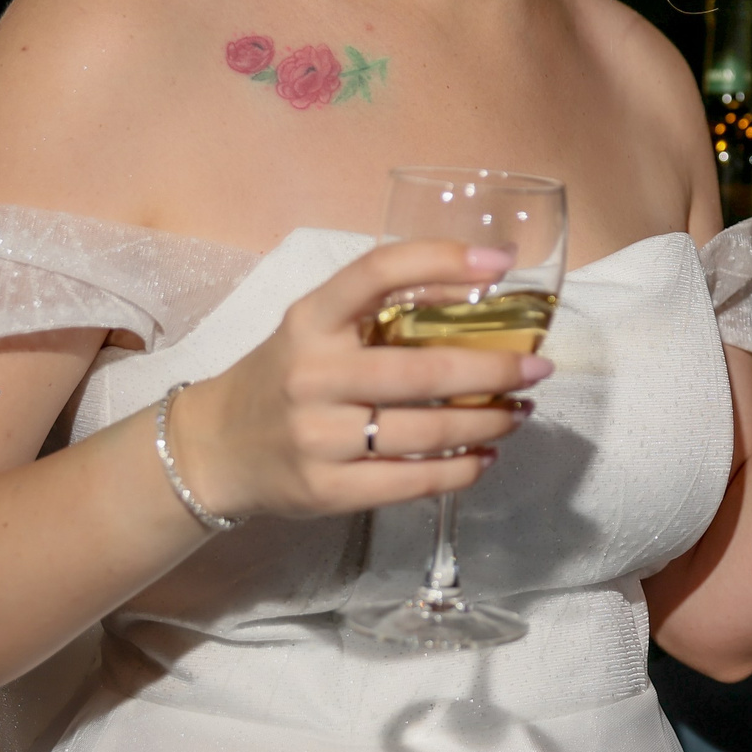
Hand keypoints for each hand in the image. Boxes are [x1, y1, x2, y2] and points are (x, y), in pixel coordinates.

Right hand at [167, 240, 545, 522]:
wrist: (215, 449)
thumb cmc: (285, 375)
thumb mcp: (315, 327)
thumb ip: (378, 310)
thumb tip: (480, 290)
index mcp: (310, 319)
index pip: (377, 273)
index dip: (442, 260)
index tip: (501, 263)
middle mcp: (312, 375)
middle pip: (422, 371)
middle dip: (494, 370)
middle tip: (537, 368)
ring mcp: (318, 437)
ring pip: (426, 432)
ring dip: (488, 423)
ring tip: (519, 412)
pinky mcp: (326, 490)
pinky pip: (411, 481)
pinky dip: (460, 470)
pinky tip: (484, 457)